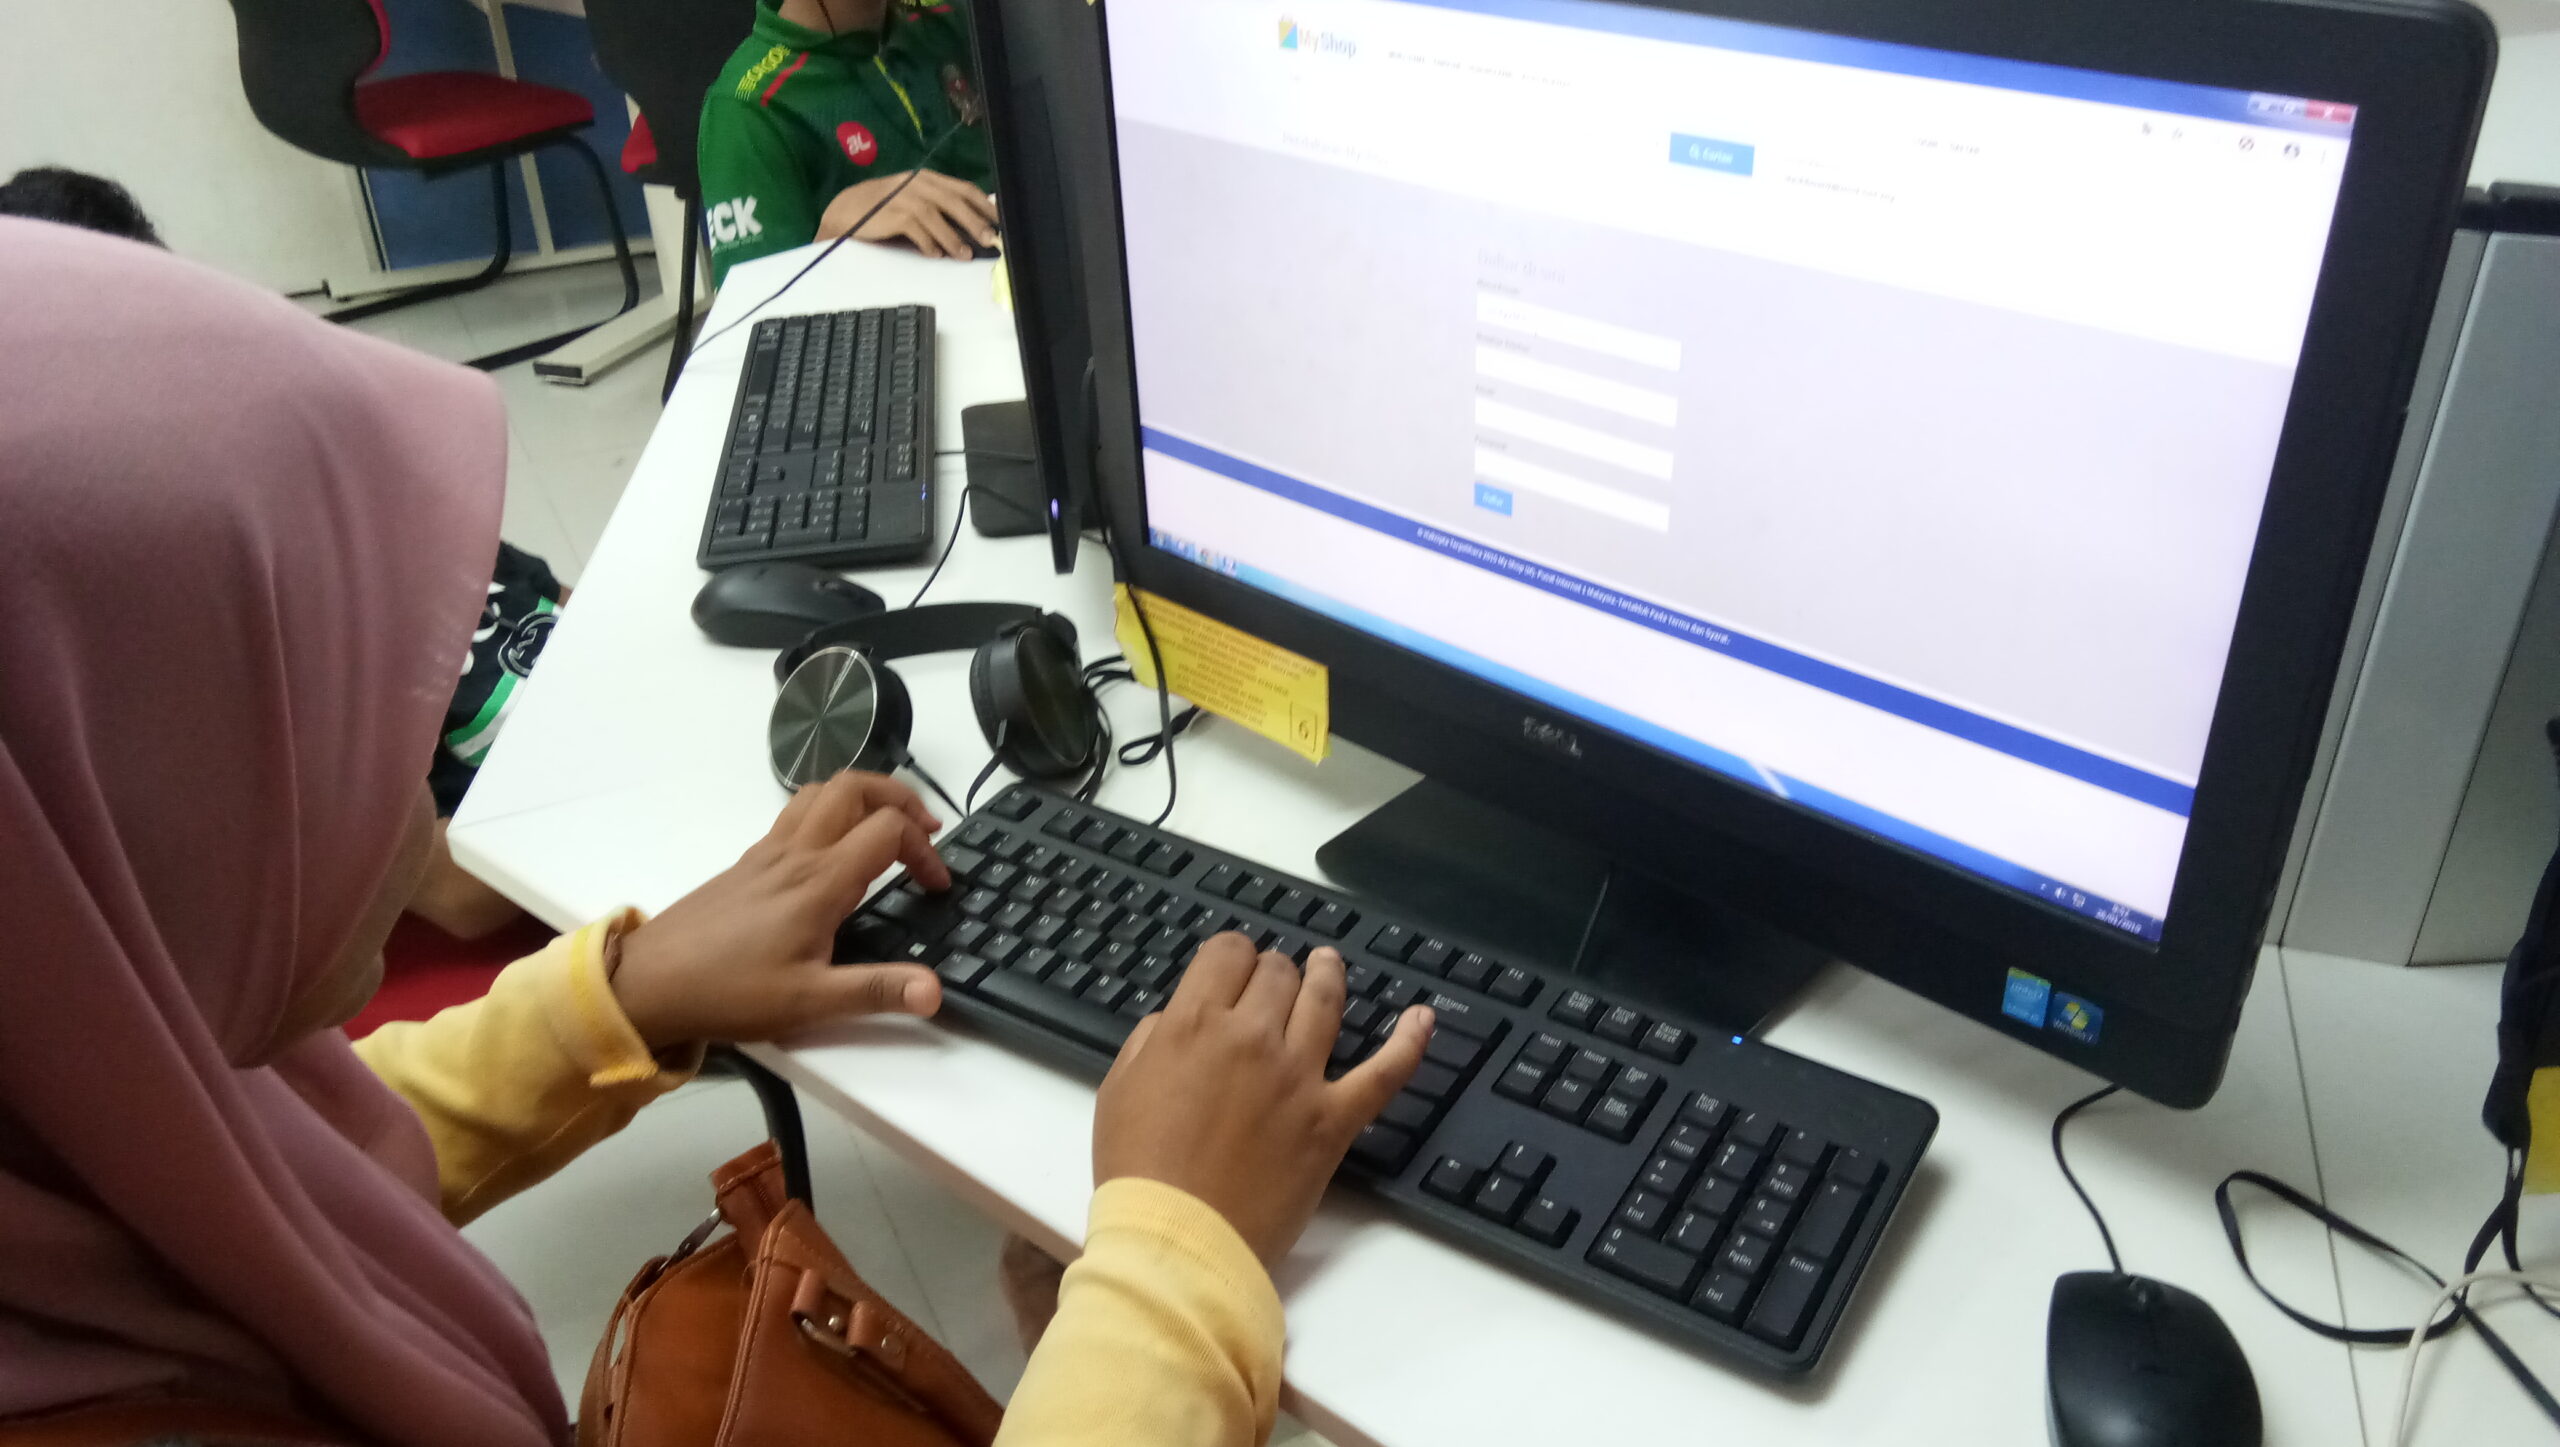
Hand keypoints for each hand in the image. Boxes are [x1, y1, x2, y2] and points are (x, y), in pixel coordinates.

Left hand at [609, 771, 951, 1049]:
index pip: (888, 831)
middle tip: (926, 830)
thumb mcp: (810, 1002)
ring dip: (863, 796)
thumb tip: (935, 990)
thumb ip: (876, 991)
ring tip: (886, 828)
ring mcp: (767, 853)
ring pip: (821, 791)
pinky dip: (829, 813)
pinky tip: (833, 854)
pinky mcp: (747, 863)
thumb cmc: (728, 991)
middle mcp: (795, 854)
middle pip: (855, 786)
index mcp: (819, 881)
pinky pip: (795, 813)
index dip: (925, 850)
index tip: (937, 887)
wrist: (649, 982)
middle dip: (900, 797)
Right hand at [818, 171, 998, 258]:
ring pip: (936, 216)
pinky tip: (935, 255)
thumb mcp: (915, 200)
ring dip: (953, 238)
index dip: (984, 205)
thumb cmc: (886, 209)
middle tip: (991, 240)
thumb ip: (940, 207)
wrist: (848, 210)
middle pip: (954, 201)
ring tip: (965, 255)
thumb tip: (974, 225)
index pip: (964, 188)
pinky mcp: (891, 213)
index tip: (1001, 221)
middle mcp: (918, 184)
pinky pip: (916, 229)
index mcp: (928, 179)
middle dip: (975, 222)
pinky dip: (928, 243)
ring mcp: (904, 197)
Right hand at [1092, 936, 1433, 1265]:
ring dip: (1328, 974)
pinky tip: (1422, 1018)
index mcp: (1194, 1024)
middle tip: (1270, 982)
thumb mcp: (1119, 1088)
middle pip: (1278, 973)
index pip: (1227, 953)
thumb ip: (1151, 1040)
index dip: (1231, 955)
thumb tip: (1177, 1020)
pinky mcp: (1332, 1120)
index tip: (1232, 968)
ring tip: (1328, 964)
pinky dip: (1408, 1042)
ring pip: (1325, 1000)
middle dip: (1272, 970)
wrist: (1177, 1238)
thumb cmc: (1138, 1171)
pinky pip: (1384, 1073)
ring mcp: (1299, 1076)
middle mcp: (1252, 1037)